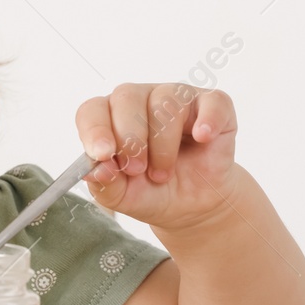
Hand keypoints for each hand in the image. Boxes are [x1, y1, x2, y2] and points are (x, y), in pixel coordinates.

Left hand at [75, 83, 237, 232]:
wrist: (193, 206)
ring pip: (165, 102)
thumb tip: (95, 170)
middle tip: (137, 170)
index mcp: (110, 117)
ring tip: (163, 173)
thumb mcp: (122, 197)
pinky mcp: (212, 106)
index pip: (92, 110)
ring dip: (163, 143)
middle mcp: (140, 100)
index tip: (102, 154)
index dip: (95, 130)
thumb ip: (105, 183)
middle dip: (130, 138)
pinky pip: (211, 102)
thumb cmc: (152, 192)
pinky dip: (207, 120)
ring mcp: (176, 98)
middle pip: (127, 97)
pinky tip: (203, 138)